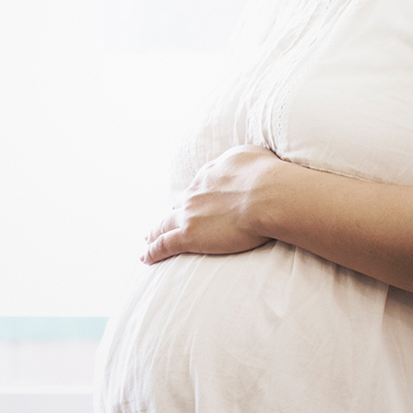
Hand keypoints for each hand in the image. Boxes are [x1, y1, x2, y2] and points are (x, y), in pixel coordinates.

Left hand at [142, 145, 280, 264]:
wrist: (267, 195)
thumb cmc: (266, 175)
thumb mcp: (251, 155)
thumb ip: (239, 160)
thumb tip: (239, 165)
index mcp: (209, 175)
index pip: (197, 188)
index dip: (193, 197)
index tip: (191, 203)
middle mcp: (195, 193)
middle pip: (178, 205)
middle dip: (172, 212)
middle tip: (164, 222)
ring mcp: (189, 215)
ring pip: (164, 224)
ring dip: (155, 232)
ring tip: (148, 239)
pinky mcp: (189, 235)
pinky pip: (164, 244)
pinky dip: (152, 251)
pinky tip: (145, 257)